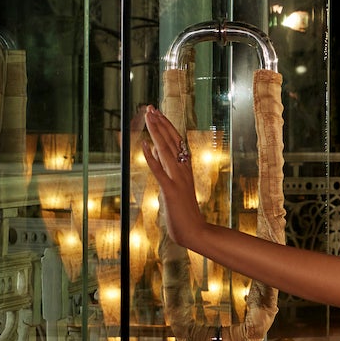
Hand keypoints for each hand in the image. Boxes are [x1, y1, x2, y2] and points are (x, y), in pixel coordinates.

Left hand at [142, 106, 204, 250]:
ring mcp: (178, 180)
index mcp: (186, 169)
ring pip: (167, 151)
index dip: (166, 126)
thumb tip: (155, 152)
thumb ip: (166, 170)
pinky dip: (151, 157)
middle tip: (150, 108)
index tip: (157, 113)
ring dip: (156, 133)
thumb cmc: (184, 212)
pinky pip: (160, 171)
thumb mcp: (174, 186)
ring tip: (148, 118)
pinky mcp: (171, 190)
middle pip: (172, 141)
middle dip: (160, 123)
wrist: (195, 232)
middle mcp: (184, 170)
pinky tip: (144, 145)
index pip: (177, 142)